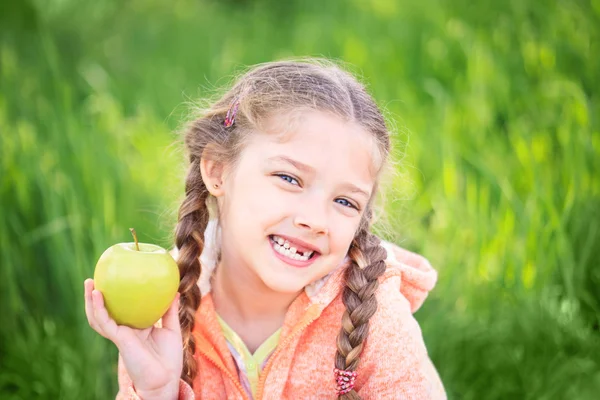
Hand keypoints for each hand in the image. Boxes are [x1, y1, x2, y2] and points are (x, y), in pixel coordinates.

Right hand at [84, 279, 182, 398]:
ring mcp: (120, 335)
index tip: (115, 279)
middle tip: (94, 278)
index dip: (116, 297)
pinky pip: (105, 322)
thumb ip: (170, 311)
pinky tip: (97, 296)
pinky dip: (99, 309)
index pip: (122, 310)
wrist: (165, 378)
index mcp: (136, 327)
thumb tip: (175, 291)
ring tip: (88, 283)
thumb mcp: (172, 330)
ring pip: (98, 318)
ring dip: (91, 301)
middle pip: (105, 312)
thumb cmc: (169, 358)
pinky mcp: (119, 339)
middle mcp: (125, 330)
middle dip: (95, 297)